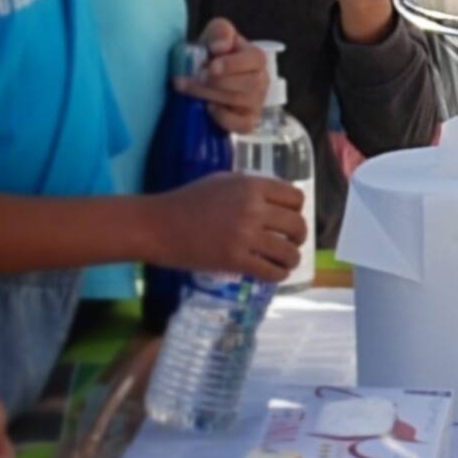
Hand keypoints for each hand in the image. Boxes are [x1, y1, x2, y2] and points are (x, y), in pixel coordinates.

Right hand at [152, 169, 310, 282]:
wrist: (158, 225)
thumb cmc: (187, 200)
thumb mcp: (223, 181)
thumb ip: (251, 188)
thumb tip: (275, 200)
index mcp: (252, 186)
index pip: (296, 198)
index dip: (297, 211)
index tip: (290, 219)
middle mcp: (253, 209)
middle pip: (297, 225)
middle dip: (299, 237)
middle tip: (292, 243)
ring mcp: (245, 236)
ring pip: (288, 252)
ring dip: (291, 259)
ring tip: (286, 262)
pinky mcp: (235, 260)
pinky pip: (270, 271)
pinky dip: (278, 275)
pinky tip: (274, 274)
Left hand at [191, 15, 268, 133]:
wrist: (204, 73)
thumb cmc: (213, 53)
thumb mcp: (215, 33)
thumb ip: (220, 31)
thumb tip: (221, 47)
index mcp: (256, 57)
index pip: (255, 60)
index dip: (234, 64)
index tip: (212, 66)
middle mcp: (261, 80)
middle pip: (249, 84)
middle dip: (219, 81)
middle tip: (196, 77)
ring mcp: (256, 102)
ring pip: (240, 102)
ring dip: (211, 95)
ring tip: (188, 88)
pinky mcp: (247, 120)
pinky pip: (243, 125)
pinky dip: (224, 118)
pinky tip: (208, 108)